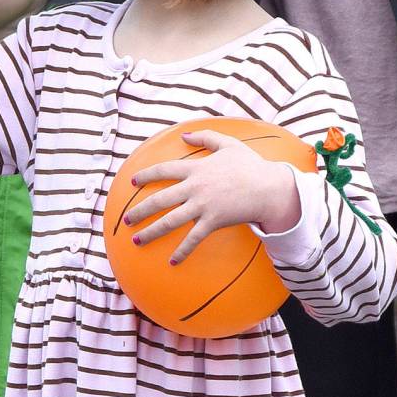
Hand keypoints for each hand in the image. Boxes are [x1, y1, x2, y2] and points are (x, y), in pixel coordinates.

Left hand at [124, 130, 300, 264]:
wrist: (270, 188)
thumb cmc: (251, 166)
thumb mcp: (228, 144)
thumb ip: (205, 136)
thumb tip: (184, 134)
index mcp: (196, 168)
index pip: (163, 170)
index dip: (146, 176)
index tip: (132, 182)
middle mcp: (194, 187)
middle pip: (160, 200)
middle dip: (140, 211)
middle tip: (127, 219)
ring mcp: (202, 206)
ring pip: (170, 221)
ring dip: (151, 232)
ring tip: (136, 241)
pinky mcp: (213, 221)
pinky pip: (193, 239)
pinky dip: (182, 251)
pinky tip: (172, 261)